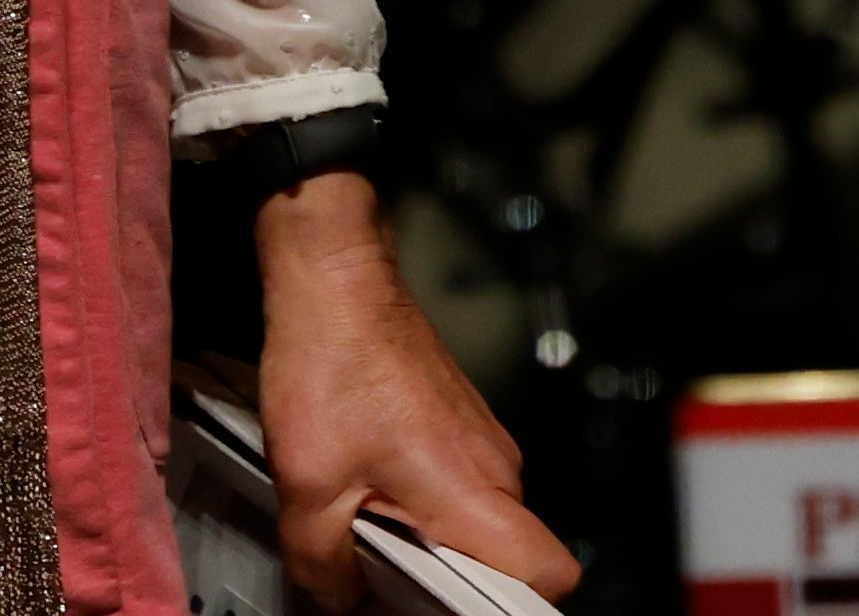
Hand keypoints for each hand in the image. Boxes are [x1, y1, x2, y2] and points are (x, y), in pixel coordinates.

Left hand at [254, 172, 577, 606]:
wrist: (335, 276)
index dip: (514, 607)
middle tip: (388, 576)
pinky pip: (456, 486)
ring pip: (475, 521)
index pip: (550, 574)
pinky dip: (417, 500)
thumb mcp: (307, 486)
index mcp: (476, 493)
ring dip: (426, 537)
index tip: (451, 610)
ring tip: (364, 519)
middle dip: (448, 580)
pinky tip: (364, 482)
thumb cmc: (333, 359)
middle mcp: (496, 468)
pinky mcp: (459, 423)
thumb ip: (323, 562)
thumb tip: (336, 598)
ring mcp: (481, 442)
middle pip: (507, 557)